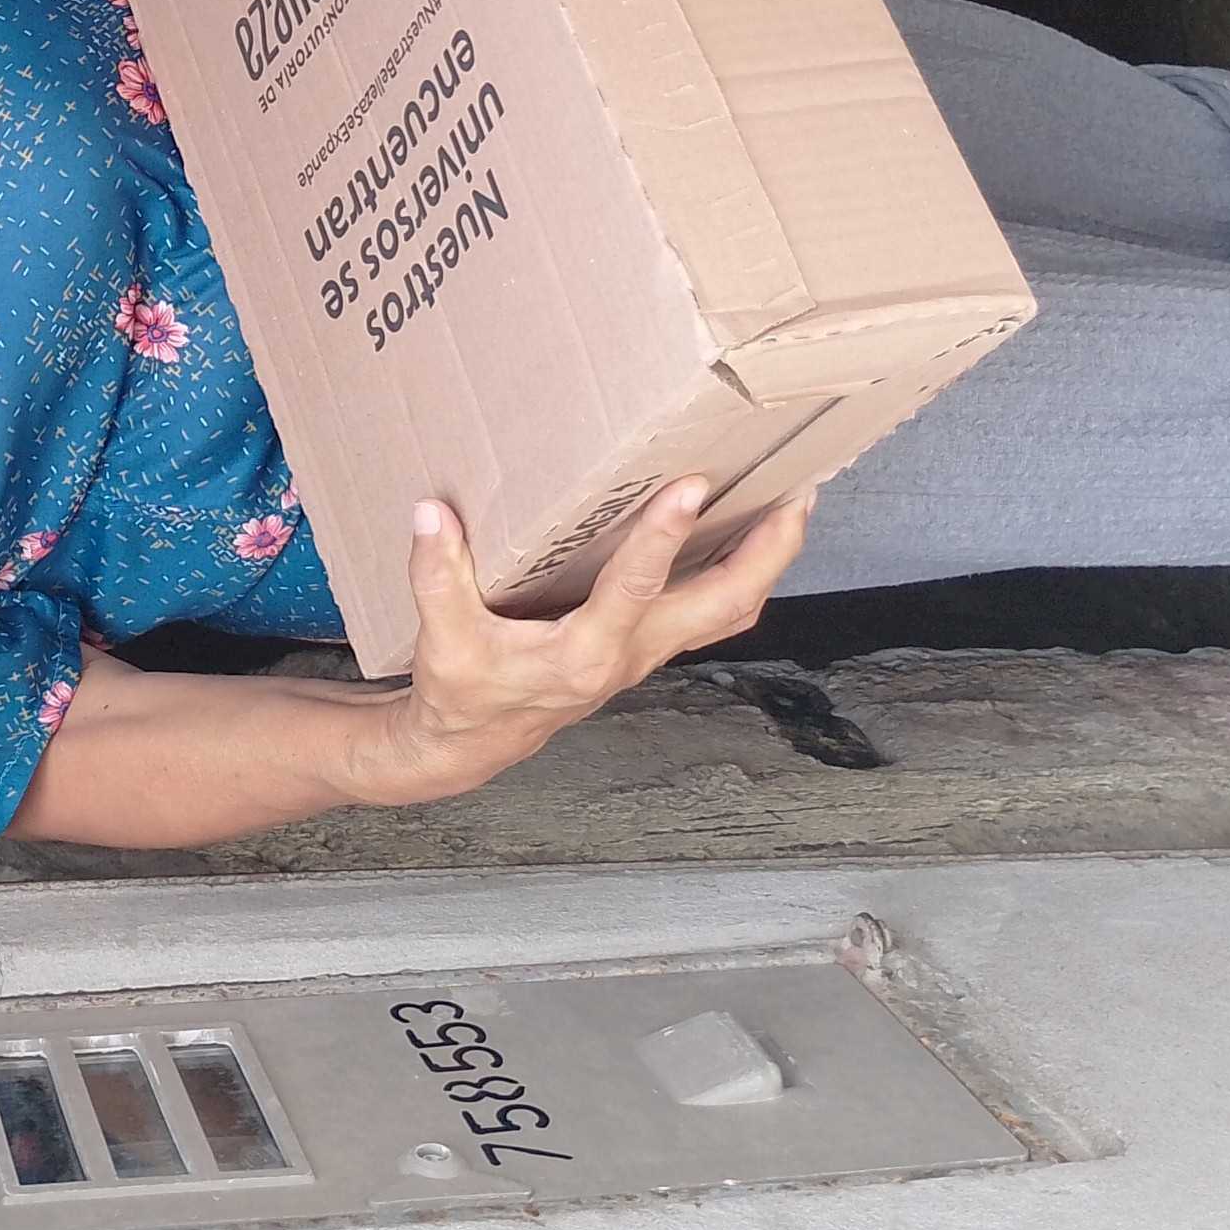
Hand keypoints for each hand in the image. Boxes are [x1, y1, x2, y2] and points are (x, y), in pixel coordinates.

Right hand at [362, 480, 812, 803]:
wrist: (473, 743)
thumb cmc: (463, 692)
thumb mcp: (442, 639)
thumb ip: (437, 575)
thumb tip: (431, 513)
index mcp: (583, 654)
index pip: (634, 590)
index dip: (663, 537)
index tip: (689, 486)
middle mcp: (630, 654)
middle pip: (725, 605)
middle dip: (768, 551)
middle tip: (797, 492)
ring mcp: (646, 652)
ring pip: (731, 609)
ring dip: (767, 560)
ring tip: (794, 501)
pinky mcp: (645, 645)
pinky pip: (711, 609)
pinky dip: (739, 571)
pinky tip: (746, 532)